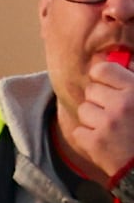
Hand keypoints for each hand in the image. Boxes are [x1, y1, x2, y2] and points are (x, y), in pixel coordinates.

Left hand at [69, 41, 133, 177]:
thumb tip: (120, 60)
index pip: (103, 69)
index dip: (101, 76)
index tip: (105, 83)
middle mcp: (122, 104)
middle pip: (91, 91)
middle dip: (99, 101)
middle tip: (115, 113)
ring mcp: (108, 123)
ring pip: (84, 110)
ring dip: (93, 119)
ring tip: (112, 129)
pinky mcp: (95, 142)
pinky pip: (79, 131)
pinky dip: (88, 137)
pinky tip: (106, 142)